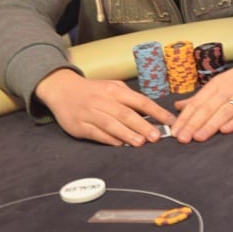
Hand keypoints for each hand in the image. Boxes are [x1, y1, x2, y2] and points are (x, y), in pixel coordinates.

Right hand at [35, 69, 174, 145]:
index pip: (140, 100)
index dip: (156, 111)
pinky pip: (97, 133)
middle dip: (142, 125)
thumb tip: (150, 113)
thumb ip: (129, 98)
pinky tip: (119, 145)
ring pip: (111, 124)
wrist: (63, 89)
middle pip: (126, 113)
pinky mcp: (80, 126)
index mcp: (115, 90)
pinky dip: (109, 139)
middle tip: (156, 136)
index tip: (170, 121)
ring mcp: (91, 113)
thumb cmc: (93, 90)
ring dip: (127, 134)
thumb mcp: (112, 87)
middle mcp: (104, 101)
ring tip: (140, 142)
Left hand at [171, 42, 232, 142]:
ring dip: (210, 125)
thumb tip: (178, 107)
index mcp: (214, 86)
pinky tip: (226, 130)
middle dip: (193, 124)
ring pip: (223, 112)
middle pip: (207, 109)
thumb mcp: (217, 83)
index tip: (174, 132)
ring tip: (198, 137)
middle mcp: (226, 90)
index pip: (196, 103)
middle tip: (181, 138)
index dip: (184, 118)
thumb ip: (198, 97)